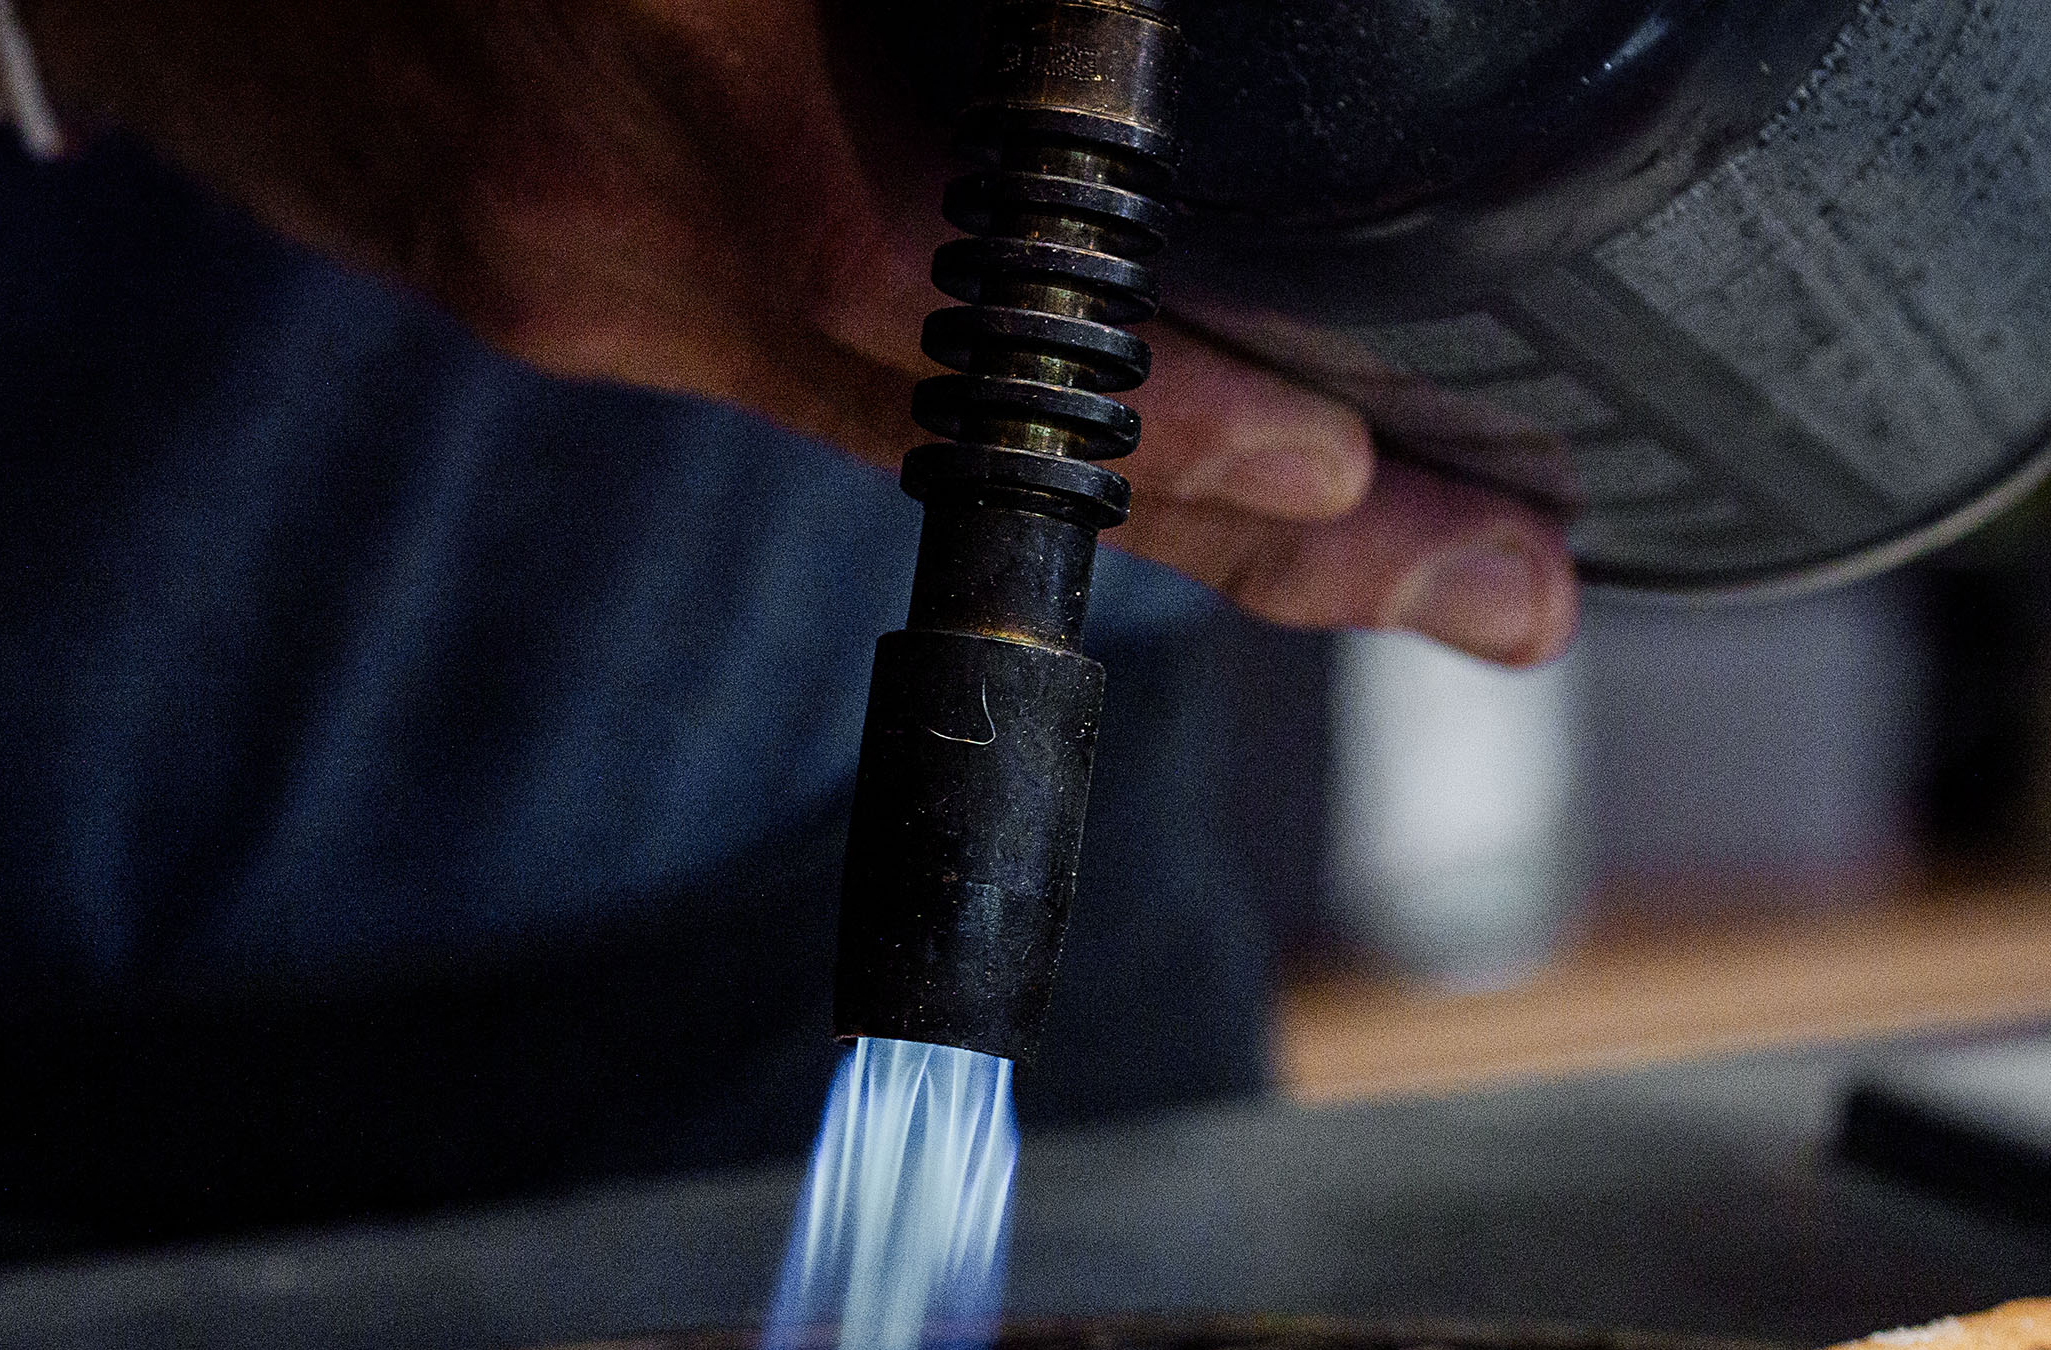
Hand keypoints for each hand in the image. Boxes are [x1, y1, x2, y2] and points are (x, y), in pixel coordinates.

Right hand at [25, 0, 1578, 661]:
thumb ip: (881, 15)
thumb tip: (1093, 37)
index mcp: (657, 72)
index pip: (958, 310)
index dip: (1178, 414)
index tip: (1375, 480)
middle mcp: (619, 230)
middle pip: (997, 447)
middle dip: (1272, 525)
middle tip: (1497, 591)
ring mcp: (578, 290)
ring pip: (927, 441)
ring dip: (1171, 497)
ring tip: (1398, 538)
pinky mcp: (553, 303)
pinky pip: (828, 381)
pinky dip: (1011, 427)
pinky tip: (1171, 430)